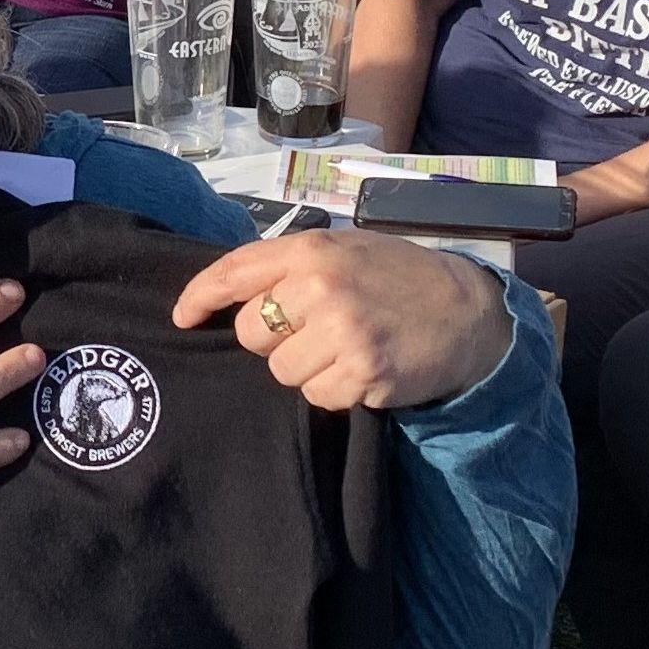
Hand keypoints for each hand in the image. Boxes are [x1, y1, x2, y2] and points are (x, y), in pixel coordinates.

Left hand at [175, 229, 513, 414]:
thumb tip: (234, 293)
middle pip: (252, 334)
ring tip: (346, 350)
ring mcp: (343, 332)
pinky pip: (317, 397)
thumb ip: (293, 266)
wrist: (468, 312)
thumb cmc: (399, 279)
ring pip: (282, 372)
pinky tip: (364, 370)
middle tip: (315, 332)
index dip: (200, 296)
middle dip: (274, 340)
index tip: (181, 317)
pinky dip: (335, 391)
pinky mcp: (363, 373)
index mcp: (312, 252)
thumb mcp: (347, 251)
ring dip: (307, 370)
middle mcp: (321, 288)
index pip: (236, 272)